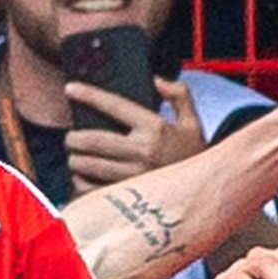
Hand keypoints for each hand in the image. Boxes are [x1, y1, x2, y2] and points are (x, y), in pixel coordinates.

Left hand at [65, 77, 204, 187]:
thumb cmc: (194, 156)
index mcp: (155, 128)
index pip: (114, 106)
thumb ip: (178, 95)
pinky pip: (91, 189)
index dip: (88, 95)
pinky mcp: (127, 198)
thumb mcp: (192, 122)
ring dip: (75, 160)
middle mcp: (142, 152)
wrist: (206, 191)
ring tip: (77, 157)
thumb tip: (156, 80)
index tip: (71, 89)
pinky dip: (81, 183)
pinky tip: (84, 178)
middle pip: (92, 140)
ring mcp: (133, 176)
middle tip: (72, 137)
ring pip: (87, 166)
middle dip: (73, 137)